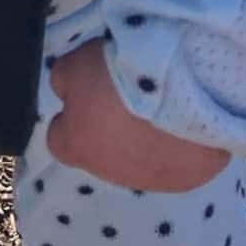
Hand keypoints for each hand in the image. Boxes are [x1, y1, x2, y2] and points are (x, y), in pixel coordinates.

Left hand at [46, 38, 232, 191]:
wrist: (186, 90)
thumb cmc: (121, 77)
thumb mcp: (76, 66)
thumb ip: (64, 82)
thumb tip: (67, 92)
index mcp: (76, 147)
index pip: (59, 137)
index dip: (73, 115)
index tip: (89, 95)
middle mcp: (109, 173)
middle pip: (101, 152)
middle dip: (111, 129)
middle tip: (129, 97)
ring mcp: (150, 180)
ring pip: (139, 161)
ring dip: (145, 140)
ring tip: (161, 108)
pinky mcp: (186, 180)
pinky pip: (175, 164)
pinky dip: (177, 146)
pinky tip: (185, 121)